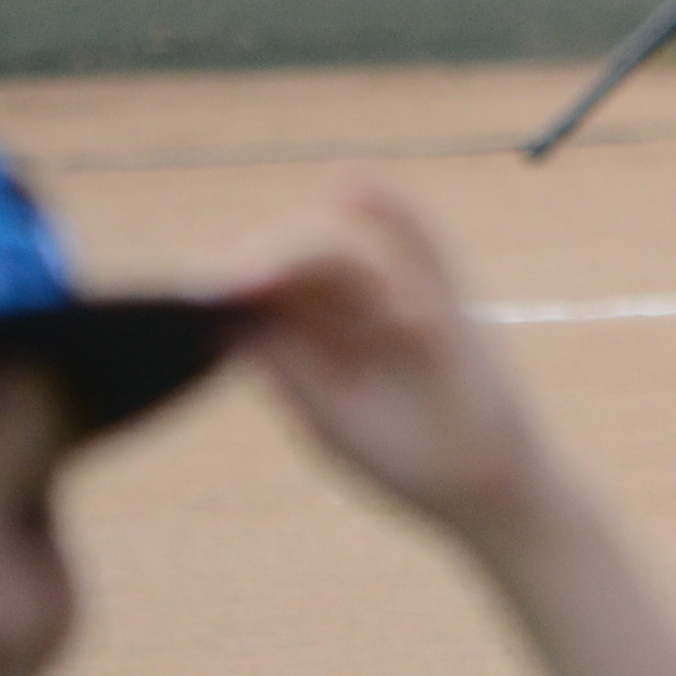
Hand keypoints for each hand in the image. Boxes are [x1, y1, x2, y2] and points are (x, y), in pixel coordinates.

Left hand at [213, 181, 550, 541]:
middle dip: (254, 270)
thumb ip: (283, 366)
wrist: (484, 492)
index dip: (231, 283)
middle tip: (212, 288)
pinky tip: (348, 183)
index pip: (270, 288)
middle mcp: (360, 304)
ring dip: (290, 254)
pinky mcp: (447, 304)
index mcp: (326, 332)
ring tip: (249, 272)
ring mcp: (406, 298)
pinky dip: (390, 209)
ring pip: (340, 255)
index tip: (191, 295)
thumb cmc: (409, 458)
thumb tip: (221, 318)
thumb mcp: (327, 418)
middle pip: (297, 264)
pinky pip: (421, 242)